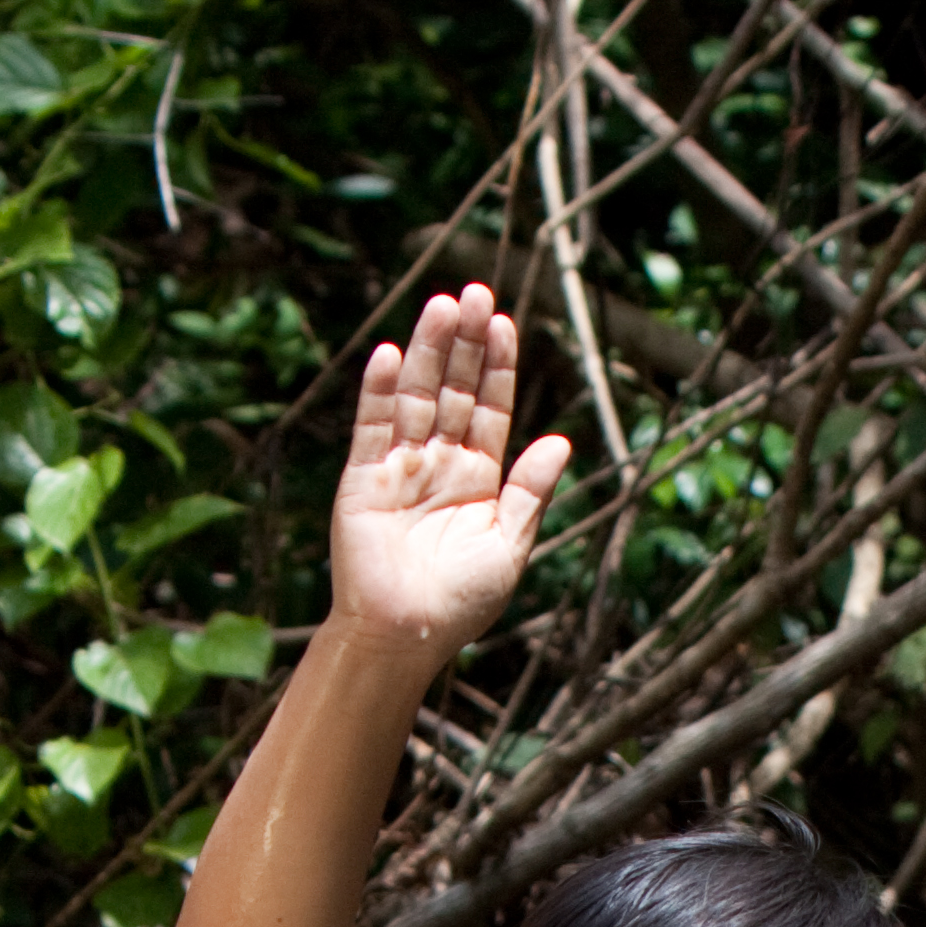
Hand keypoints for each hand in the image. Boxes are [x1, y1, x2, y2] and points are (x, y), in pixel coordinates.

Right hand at [327, 285, 570, 659]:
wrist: (405, 634)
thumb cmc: (461, 602)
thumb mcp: (510, 546)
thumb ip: (531, 492)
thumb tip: (562, 440)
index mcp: (479, 479)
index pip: (490, 409)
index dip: (497, 367)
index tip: (503, 323)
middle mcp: (440, 465)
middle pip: (452, 390)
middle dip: (464, 343)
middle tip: (474, 292)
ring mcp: (400, 468)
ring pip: (415, 398)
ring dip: (426, 351)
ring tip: (440, 305)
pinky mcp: (363, 480)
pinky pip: (371, 428)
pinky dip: (378, 392)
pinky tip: (388, 354)